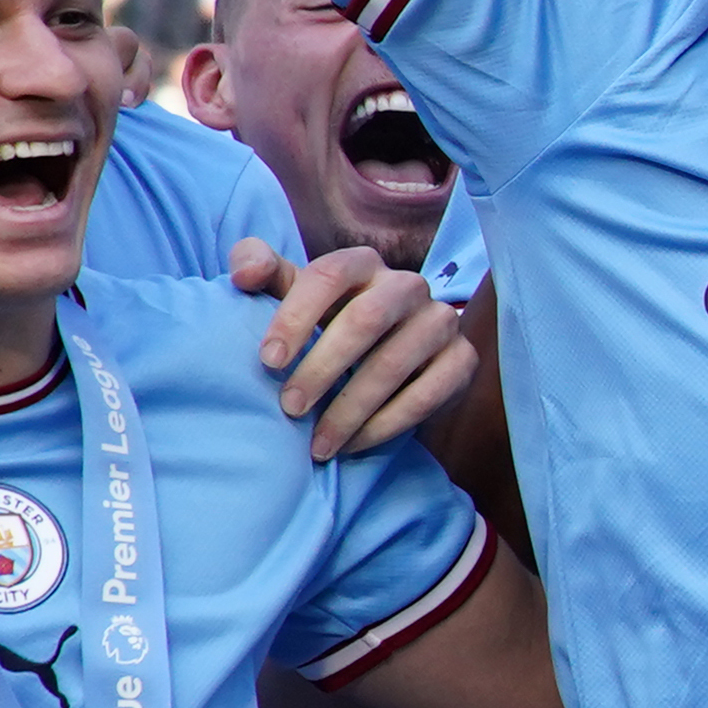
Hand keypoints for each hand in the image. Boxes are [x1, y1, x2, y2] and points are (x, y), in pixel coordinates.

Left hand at [236, 236, 478, 460]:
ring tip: (318, 443)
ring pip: (395, 363)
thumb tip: (245, 274)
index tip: (268, 361)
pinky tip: (354, 443)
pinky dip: (386, 425)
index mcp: (362, 263)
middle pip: (366, 320)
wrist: (388, 353)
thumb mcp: (291, 291)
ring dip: (351, 409)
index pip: (329, 275)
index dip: (296, 316)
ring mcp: (441, 321)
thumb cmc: (326, 320)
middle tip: (290, 409)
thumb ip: (259, 267)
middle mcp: (408, 285)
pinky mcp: (462, 360)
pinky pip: (427, 395)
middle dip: (323, 368)